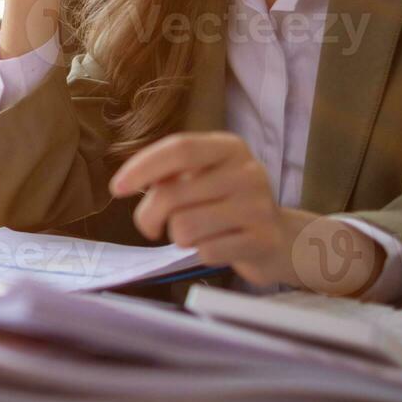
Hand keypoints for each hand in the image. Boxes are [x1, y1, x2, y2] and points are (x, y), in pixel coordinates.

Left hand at [110, 132, 382, 293]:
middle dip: (150, 216)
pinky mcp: (262, 240)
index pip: (179, 149)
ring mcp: (258, 206)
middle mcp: (248, 171)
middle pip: (173, 194)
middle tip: (152, 226)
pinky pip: (206, 251)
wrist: (283, 240)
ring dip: (178, 237)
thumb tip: (128, 182)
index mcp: (229, 147)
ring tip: (193, 235)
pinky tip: (215, 247)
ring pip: (185, 227)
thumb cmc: (227, 205)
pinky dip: (200, 254)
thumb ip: (170, 174)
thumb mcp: (203, 178)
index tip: (117, 188)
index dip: (143, 167)